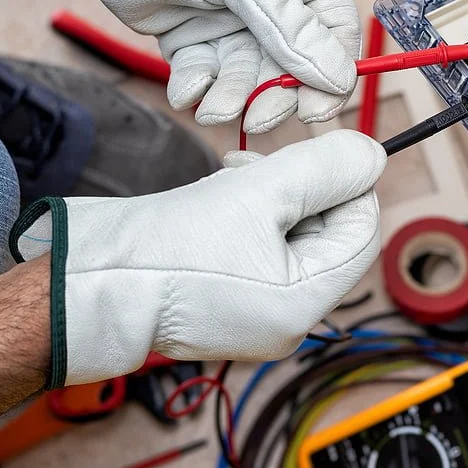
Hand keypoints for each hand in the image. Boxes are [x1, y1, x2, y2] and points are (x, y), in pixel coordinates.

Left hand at [0, 0, 360, 133]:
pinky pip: (206, 75)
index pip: (332, 30)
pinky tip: (185, 89)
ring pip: (244, 75)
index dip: (330, 74)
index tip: (316, 111)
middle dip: (272, 95)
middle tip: (258, 119)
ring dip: (231, 98)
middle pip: (289, 64)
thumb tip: (340, 80)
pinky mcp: (192, 37)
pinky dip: (197, 88)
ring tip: (210, 108)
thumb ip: (293, 31)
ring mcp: (230, 18)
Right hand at [11, 130, 384, 386]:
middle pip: (328, 236)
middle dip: (301, 188)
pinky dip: (251, 220)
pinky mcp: (230, 305)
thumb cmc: (170, 245)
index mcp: (305, 304)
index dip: (348, 183)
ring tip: (231, 177)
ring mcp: (258, 317)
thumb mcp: (258, 192)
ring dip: (272, 196)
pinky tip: (219, 197)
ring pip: (292, 239)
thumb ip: (324, 168)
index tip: (315, 147)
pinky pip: (262, 254)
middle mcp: (289, 321)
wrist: (93, 283)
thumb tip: (374, 155)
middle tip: (259, 164)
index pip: (361, 232)